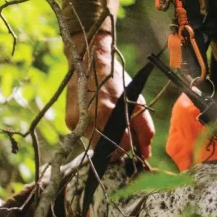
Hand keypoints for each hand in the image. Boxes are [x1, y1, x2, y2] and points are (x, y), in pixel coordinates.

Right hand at [65, 33, 154, 158]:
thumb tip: (145, 153)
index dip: (132, 146)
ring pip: (97, 145)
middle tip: (123, 133)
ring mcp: (80, 121)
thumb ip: (144, 128)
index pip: (124, 145)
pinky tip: (96, 117)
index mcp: (113, 112)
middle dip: (119, 146)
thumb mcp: (137, 101)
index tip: (134, 143)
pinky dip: (94, 132)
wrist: (89, 63)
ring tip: (109, 120)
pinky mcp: (71, 122)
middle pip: (110, 150)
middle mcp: (94, 119)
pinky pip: (86, 136)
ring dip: (105, 139)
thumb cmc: (117, 81)